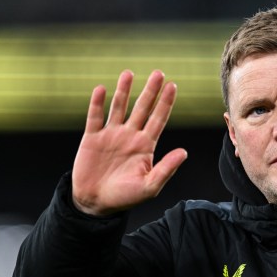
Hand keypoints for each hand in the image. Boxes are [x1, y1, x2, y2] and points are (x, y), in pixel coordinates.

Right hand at [72, 70, 187, 215]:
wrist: (96, 203)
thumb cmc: (125, 197)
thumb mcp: (149, 186)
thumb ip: (166, 169)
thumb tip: (184, 152)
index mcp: (146, 145)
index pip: (159, 119)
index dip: (165, 103)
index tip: (173, 86)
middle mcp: (130, 136)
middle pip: (142, 108)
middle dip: (150, 91)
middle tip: (158, 73)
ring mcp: (111, 135)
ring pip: (119, 107)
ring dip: (124, 90)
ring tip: (129, 73)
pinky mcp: (92, 138)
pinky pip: (95, 117)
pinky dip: (97, 103)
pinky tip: (101, 89)